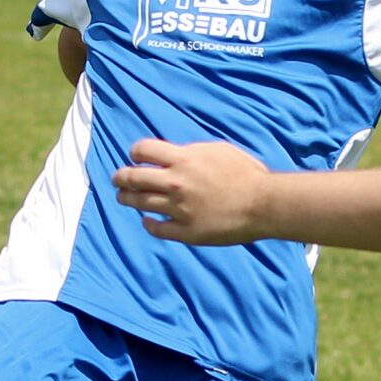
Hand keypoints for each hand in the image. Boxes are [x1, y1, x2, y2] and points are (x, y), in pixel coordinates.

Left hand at [112, 137, 272, 245]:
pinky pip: (157, 228)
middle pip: (133, 177)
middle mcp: (175, 183)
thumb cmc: (245, 174)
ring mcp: (178, 209)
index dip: (135, 153)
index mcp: (183, 159)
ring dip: (128, 199)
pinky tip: (147, 221)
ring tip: (124, 198)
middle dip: (121, 177)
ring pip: (140, 203)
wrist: (263, 204)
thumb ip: (191, 151)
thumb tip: (173, 154)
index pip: (142, 150)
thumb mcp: (217, 150)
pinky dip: (148, 223)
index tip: (136, 157)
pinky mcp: (185, 231)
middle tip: (118, 179)